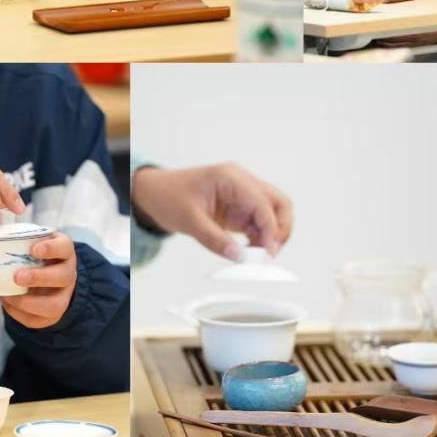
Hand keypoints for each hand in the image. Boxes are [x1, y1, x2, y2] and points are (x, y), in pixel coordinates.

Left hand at [0, 233, 75, 327]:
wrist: (46, 281)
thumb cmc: (32, 259)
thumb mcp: (21, 248)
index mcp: (61, 251)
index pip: (65, 246)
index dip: (52, 248)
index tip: (33, 249)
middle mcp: (67, 273)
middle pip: (64, 276)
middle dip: (41, 277)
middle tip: (17, 277)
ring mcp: (63, 295)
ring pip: (56, 304)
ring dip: (30, 302)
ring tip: (9, 297)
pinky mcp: (54, 314)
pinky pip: (40, 320)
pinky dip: (21, 315)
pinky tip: (7, 304)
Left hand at [131, 164, 292, 257]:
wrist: (155, 193)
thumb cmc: (169, 197)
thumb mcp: (189, 221)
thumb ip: (215, 240)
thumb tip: (239, 257)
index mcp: (231, 178)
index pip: (263, 203)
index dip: (272, 228)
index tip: (269, 253)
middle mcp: (243, 184)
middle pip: (279, 204)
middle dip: (280, 229)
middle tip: (270, 254)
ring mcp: (243, 196)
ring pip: (274, 214)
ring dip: (271, 236)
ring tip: (257, 257)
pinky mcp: (240, 209)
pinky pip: (260, 224)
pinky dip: (261, 239)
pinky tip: (250, 253)